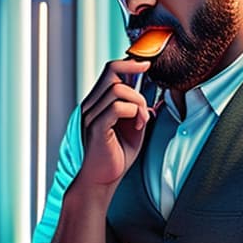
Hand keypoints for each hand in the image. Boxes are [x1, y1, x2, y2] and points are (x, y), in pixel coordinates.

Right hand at [80, 59, 150, 185]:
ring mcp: (91, 115)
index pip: (110, 70)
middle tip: (147, 85)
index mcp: (98, 101)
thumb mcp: (133, 124)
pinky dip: (133, 113)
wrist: (102, 180)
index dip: (129, 63)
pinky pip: (117, 107)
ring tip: (142, 119)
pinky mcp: (96, 127)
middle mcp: (91, 104)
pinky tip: (137, 126)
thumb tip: (150, 88)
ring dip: (138, 102)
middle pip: (111, 70)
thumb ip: (137, 106)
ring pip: (118, 90)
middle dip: (134, 72)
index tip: (147, 64)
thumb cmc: (117, 153)